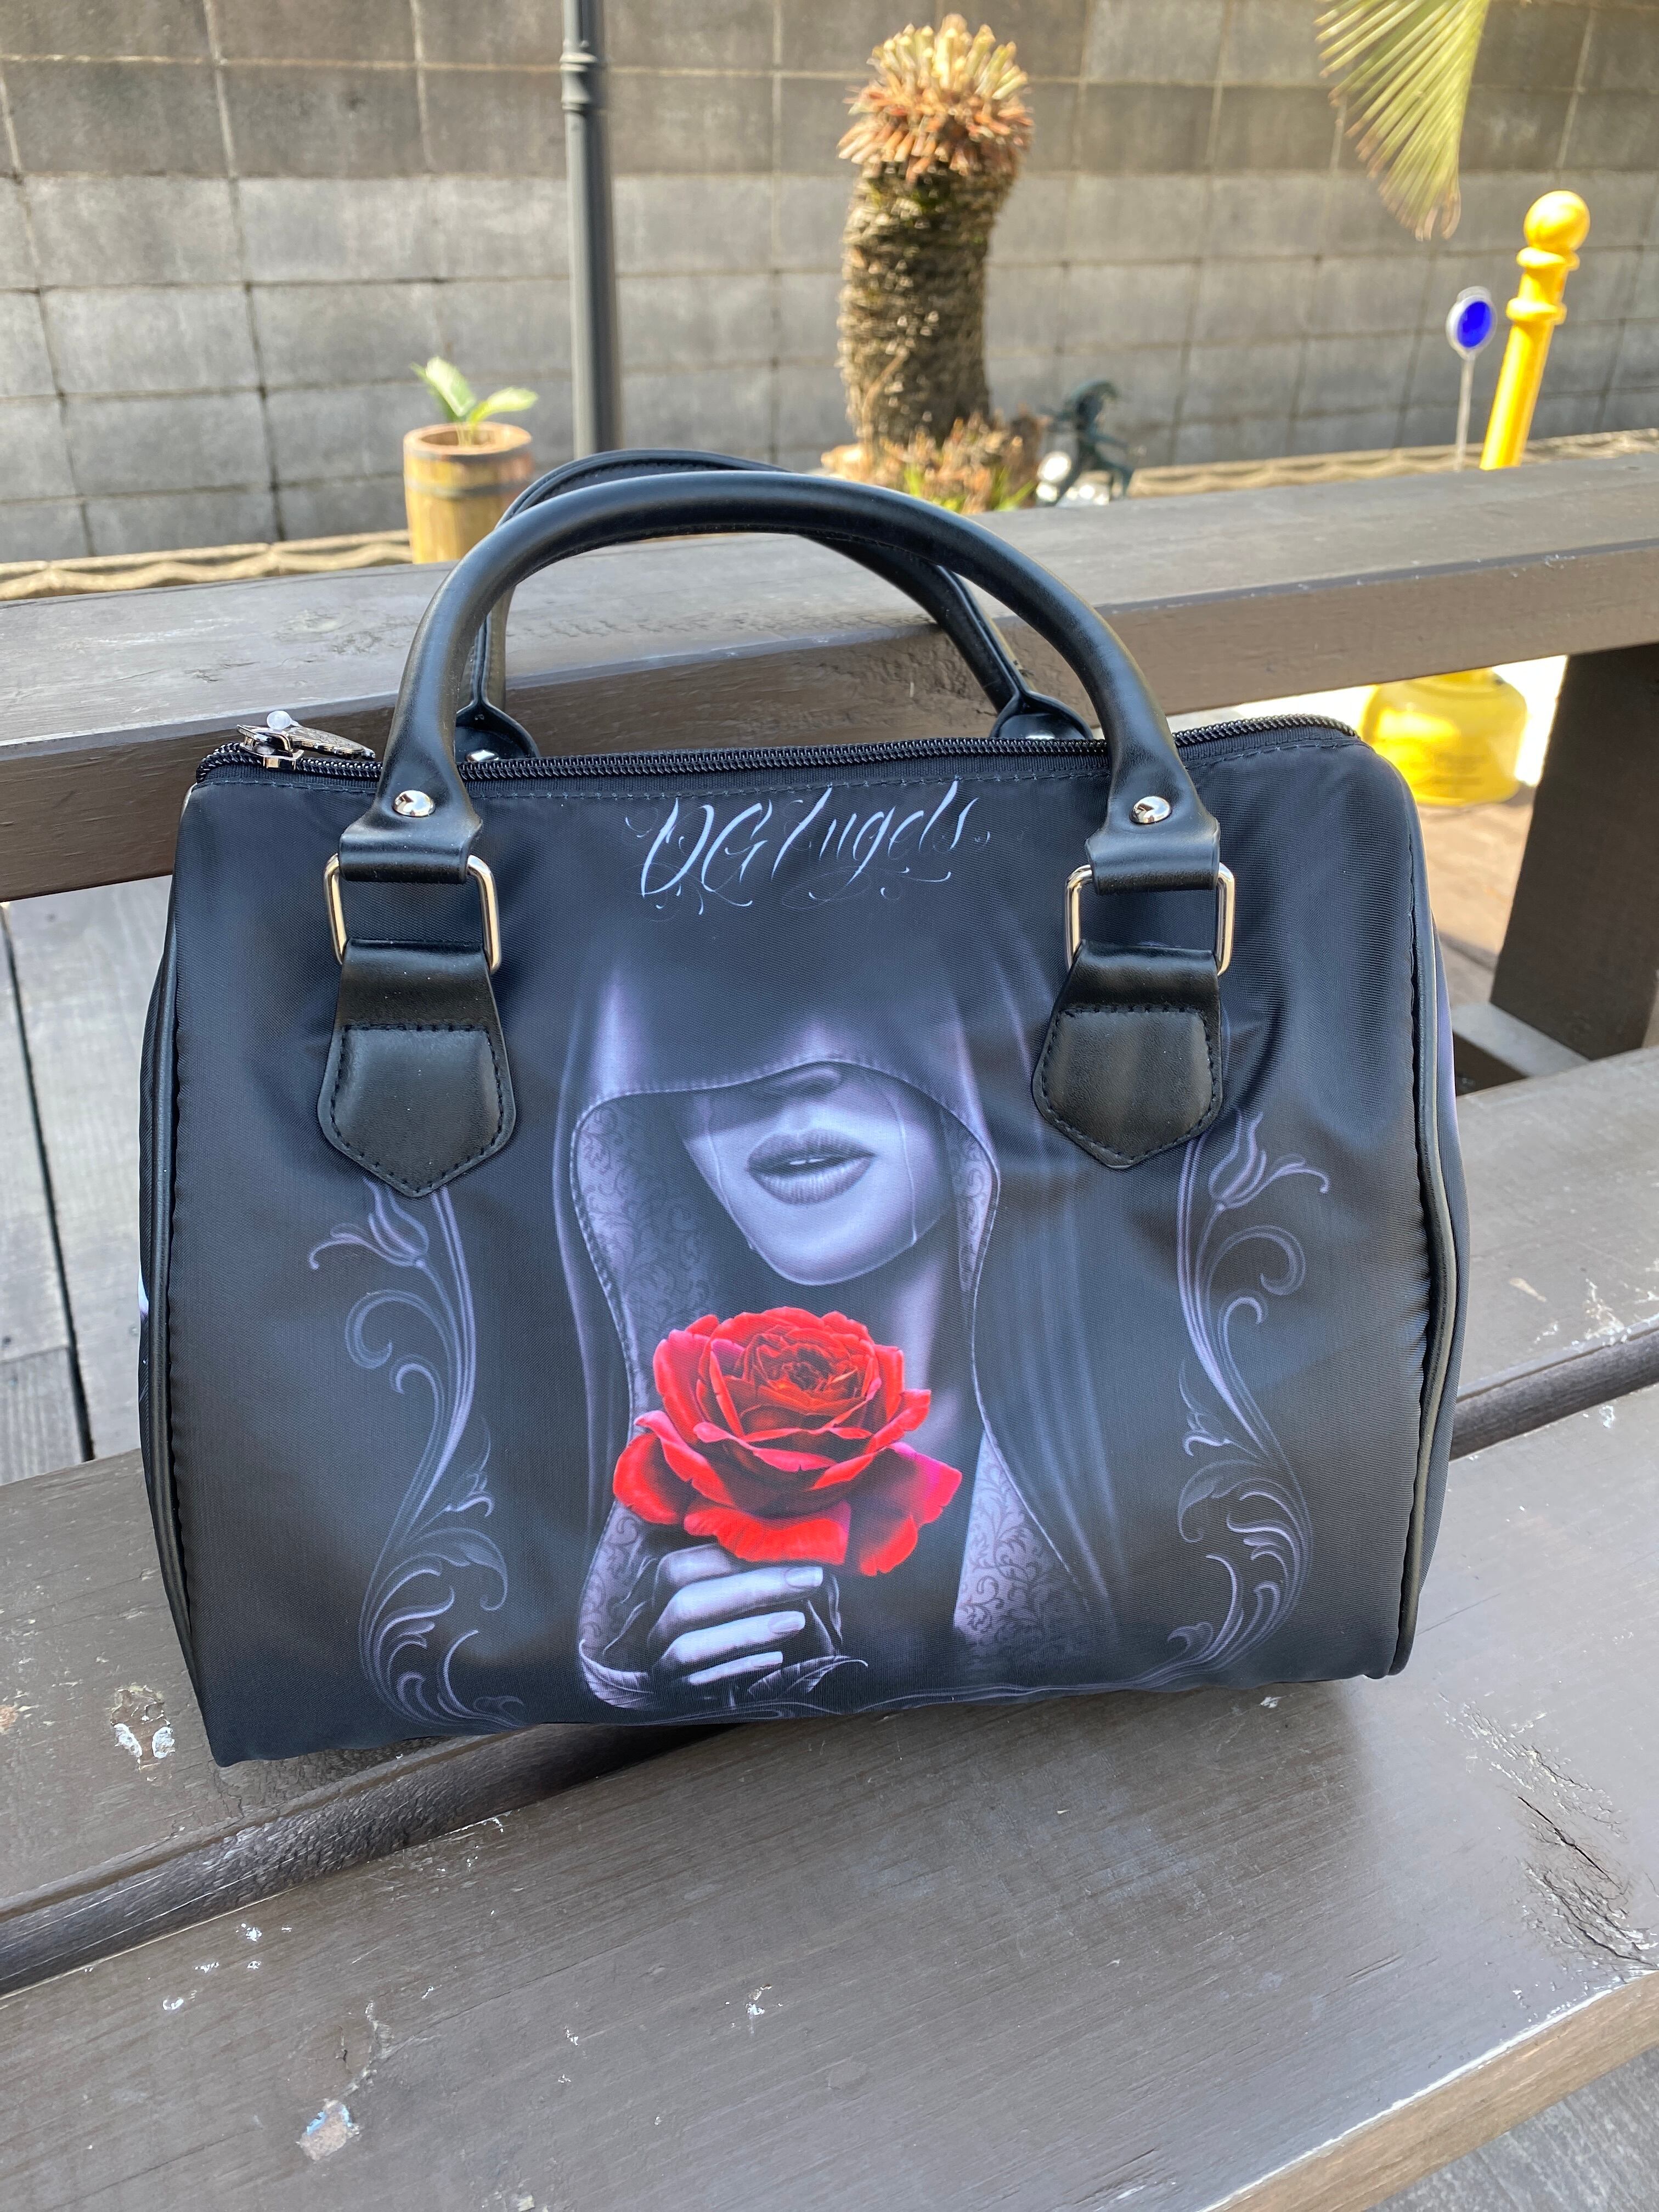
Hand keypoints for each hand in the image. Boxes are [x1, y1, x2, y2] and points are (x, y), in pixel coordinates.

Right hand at [646, 1544, 826, 1690]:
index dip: (735, 1555)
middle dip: (752, 1590)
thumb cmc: (726, 1613)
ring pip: (689, 1648)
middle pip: (687, 1604)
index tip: (793, 1549)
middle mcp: (652, 1623)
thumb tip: (789, 1540)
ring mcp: (659, 1662)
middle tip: (809, 1579)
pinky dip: (740, 1668)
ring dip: (747, 1632)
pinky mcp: (674, 1694)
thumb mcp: (727, 1581)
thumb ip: (744, 1563)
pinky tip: (777, 1658)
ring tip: (797, 1621)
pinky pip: (701, 1683)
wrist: (706, 1666)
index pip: (682, 1566)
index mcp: (660, 1588)